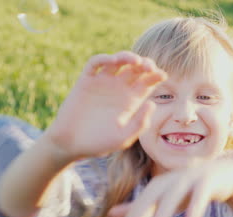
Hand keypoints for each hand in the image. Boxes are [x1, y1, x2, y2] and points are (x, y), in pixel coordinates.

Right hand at [46, 51, 166, 159]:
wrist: (71, 144)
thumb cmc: (98, 143)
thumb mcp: (123, 137)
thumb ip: (139, 123)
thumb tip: (152, 103)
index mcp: (131, 101)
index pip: (148, 82)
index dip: (156, 75)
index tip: (162, 76)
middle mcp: (119, 89)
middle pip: (136, 68)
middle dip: (145, 64)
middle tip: (149, 68)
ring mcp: (102, 83)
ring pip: (118, 61)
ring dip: (128, 56)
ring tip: (135, 61)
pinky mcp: (86, 81)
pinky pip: (95, 64)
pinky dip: (104, 59)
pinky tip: (113, 61)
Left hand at [107, 160, 232, 216]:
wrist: (220, 174)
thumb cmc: (186, 190)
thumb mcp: (161, 200)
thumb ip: (138, 208)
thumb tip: (109, 214)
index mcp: (156, 187)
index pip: (137, 209)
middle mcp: (169, 182)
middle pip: (149, 200)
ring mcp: (188, 180)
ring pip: (173, 195)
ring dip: (162, 213)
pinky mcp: (207, 181)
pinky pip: (200, 194)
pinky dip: (194, 208)